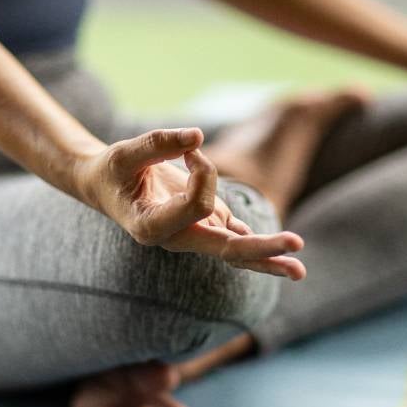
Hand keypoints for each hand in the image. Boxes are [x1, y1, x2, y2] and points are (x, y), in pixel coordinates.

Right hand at [76, 128, 306, 279]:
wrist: (106, 186)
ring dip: (269, 258)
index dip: (204, 172)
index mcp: (152, 227)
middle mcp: (177, 239)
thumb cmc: (113, 170)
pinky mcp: (205, 226)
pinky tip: (284, 256)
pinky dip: (259, 246)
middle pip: (226, 249)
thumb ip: (158, 143)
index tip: (191, 148)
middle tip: (297, 246)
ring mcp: (194, 235)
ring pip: (236, 252)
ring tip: (300, 269)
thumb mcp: (125, 153)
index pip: (197, 206)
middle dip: (263, 247)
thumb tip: (197, 136)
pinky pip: (236, 240)